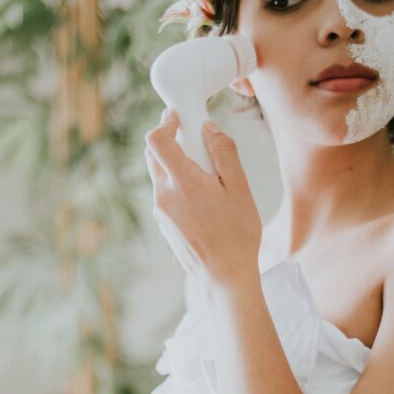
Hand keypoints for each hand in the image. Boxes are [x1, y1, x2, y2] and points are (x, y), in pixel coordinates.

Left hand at [144, 109, 261, 290]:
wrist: (226, 276)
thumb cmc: (237, 234)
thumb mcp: (239, 187)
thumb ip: (223, 152)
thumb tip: (209, 129)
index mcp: (182, 183)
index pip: (157, 140)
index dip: (166, 122)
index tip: (180, 117)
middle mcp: (164, 196)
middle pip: (154, 155)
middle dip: (171, 141)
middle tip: (196, 141)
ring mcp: (161, 213)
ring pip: (160, 176)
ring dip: (176, 165)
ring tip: (206, 175)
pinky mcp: (164, 225)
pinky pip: (165, 195)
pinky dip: (177, 185)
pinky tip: (202, 198)